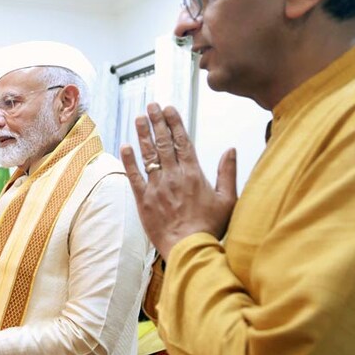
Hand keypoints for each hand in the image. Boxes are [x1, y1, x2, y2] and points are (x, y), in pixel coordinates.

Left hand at [119, 103, 237, 258]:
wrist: (189, 248)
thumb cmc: (210, 227)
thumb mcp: (228, 199)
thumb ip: (227, 172)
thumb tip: (231, 149)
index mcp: (193, 174)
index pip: (182, 141)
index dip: (174, 123)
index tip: (169, 108)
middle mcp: (173, 176)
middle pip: (163, 143)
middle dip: (157, 122)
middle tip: (151, 105)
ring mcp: (156, 187)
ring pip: (148, 155)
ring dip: (142, 135)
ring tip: (139, 118)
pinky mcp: (143, 199)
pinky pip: (134, 176)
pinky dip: (128, 160)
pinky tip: (124, 146)